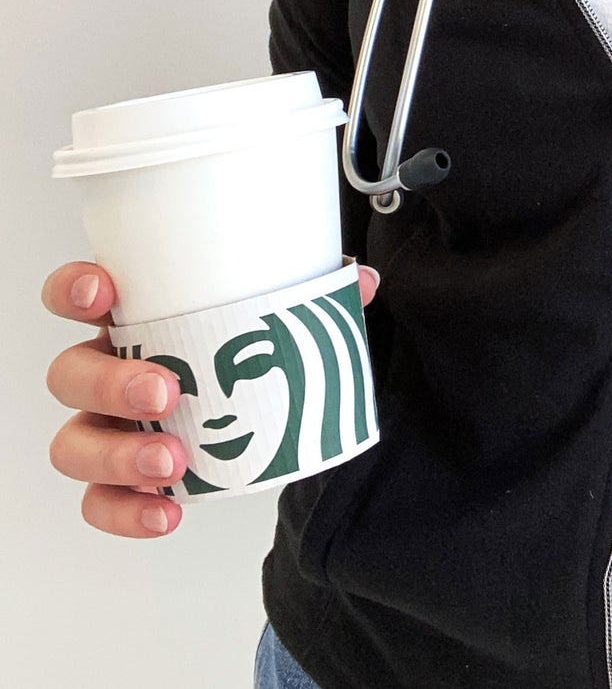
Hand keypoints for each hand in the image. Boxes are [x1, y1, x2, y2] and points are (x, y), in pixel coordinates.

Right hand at [41, 260, 379, 536]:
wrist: (262, 413)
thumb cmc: (246, 351)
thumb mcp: (280, 315)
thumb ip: (316, 295)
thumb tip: (360, 282)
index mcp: (137, 319)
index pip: (79, 295)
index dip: (75, 290)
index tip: (105, 292)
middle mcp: (109, 369)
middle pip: (69, 374)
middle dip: (109, 382)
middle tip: (166, 391)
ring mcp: (110, 426)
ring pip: (74, 443)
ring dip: (116, 454)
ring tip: (172, 460)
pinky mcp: (123, 479)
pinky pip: (102, 502)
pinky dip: (127, 511)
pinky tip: (167, 509)